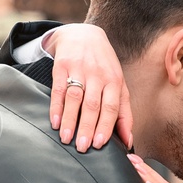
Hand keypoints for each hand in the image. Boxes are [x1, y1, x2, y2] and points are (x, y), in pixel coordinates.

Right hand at [48, 23, 133, 151]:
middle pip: (93, 105)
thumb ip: (124, 112)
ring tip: (66, 139)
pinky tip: (54, 122)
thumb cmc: (103, 66)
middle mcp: (98, 75)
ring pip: (75, 98)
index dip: (106, 126)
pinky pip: (58, 89)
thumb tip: (128, 141)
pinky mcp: (62, 66)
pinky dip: (56, 107)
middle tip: (82, 148)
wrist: (83, 35)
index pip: (111, 107)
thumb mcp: (118, 84)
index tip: (99, 144)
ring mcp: (79, 70)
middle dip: (87, 127)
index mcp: (114, 81)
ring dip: (70, 120)